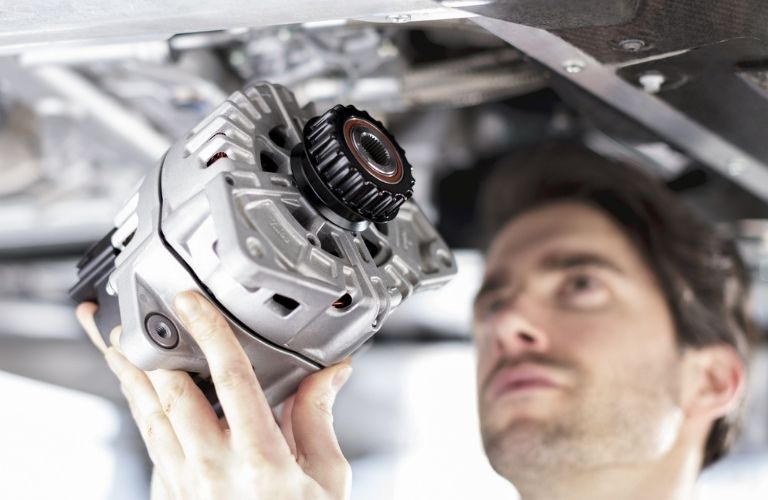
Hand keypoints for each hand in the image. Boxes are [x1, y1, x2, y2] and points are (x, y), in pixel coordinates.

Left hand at [75, 291, 352, 499]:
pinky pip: (150, 446)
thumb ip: (320, 417)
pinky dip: (141, 412)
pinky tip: (138, 395)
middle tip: (146, 316)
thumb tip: (330, 374)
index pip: (229, 377)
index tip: (191, 301)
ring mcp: (188, 485)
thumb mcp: (328, 475)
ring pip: (147, 418)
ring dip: (133, 377)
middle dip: (155, 350)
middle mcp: (215, 468)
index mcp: (261, 457)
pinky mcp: (175, 495)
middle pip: (171, 394)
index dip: (208, 331)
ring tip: (117, 344)